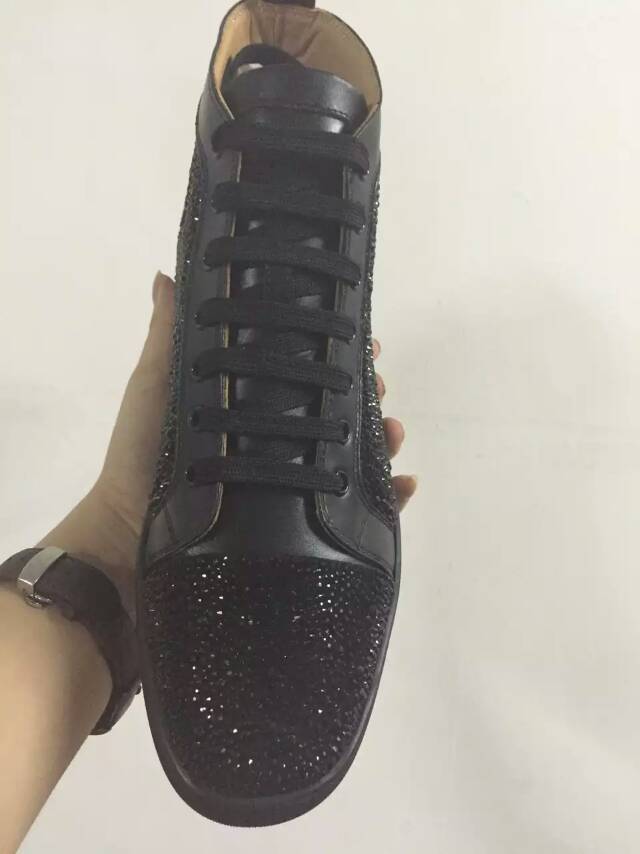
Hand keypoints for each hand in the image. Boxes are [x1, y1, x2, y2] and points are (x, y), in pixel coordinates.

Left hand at [40, 272, 417, 611]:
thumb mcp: (155, 385)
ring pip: (354, 458)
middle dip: (369, 397)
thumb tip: (169, 273)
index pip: (305, 374)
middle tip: (383, 389)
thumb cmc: (141, 454)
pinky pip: (356, 515)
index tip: (365, 341)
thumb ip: (168, 334)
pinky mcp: (297, 529)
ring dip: (385, 442)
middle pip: (337, 413)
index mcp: (253, 407)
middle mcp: (276, 441)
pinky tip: (404, 486)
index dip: (337, 355)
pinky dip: (389, 500)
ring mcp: (289, 485)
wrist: (129, 534)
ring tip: (394, 433)